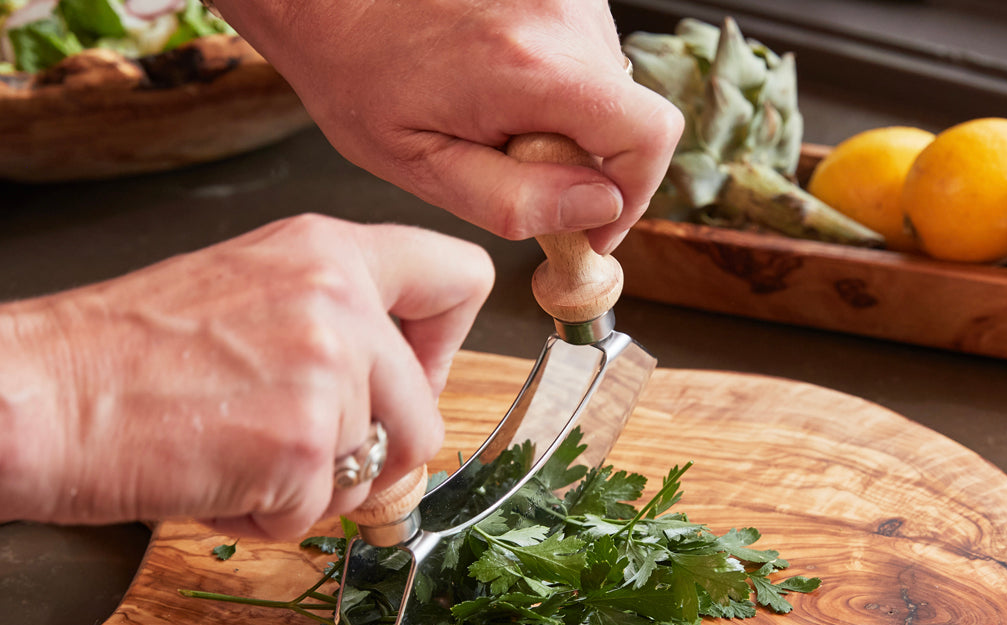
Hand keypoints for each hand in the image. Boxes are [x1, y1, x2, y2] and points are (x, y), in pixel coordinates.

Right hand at [0, 216, 492, 538]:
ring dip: (311, 490)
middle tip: (296, 453)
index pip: (462, 277)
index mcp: (330, 250)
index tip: (402, 378)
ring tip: (233, 454)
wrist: (34, 396)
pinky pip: (317, 517)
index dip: (442, 346)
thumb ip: (335, 321)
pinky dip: (265, 520)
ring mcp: (325, 372)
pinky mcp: (299, 445)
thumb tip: (397, 392)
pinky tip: (210, 479)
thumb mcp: (248, 290)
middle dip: (370, 458)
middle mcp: (340, 302)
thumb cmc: (122, 353)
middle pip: (427, 418)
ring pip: (375, 475)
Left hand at [214, 0, 682, 253]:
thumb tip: (594, 212)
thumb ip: (514, 201)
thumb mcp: (421, 165)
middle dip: (586, 161)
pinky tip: (494, 82)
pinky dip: (553, 84)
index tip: (592, 222)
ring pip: (606, 88)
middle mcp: (561, 17)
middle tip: (516, 168)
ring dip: (566, 119)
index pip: (649, 135)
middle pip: (628, 115)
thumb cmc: (357, 72)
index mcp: (530, 68)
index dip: (633, 194)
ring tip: (491, 115)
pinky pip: (583, 55)